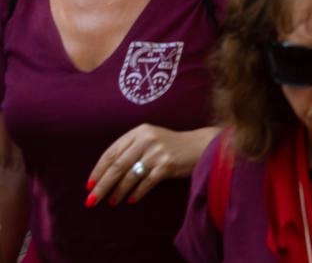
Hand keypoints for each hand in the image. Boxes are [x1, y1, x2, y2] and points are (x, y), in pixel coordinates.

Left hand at [88, 124, 214, 205]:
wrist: (200, 146)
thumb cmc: (170, 146)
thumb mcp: (150, 140)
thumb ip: (130, 150)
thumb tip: (104, 174)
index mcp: (139, 131)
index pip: (111, 152)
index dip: (98, 170)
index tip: (89, 185)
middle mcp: (147, 139)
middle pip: (117, 166)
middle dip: (102, 185)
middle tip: (91, 200)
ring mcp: (157, 152)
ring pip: (130, 176)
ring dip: (118, 192)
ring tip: (111, 202)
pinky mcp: (167, 165)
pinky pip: (146, 182)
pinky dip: (137, 193)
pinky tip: (131, 200)